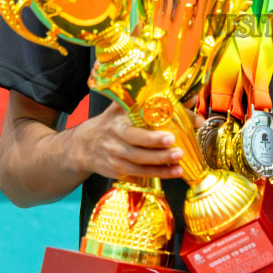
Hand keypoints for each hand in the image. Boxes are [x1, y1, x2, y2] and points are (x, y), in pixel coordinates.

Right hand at [65, 102, 182, 179]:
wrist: (83, 146)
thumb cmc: (111, 122)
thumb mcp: (123, 107)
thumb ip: (154, 102)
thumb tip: (189, 98)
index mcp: (118, 119)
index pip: (136, 123)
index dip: (151, 129)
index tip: (169, 133)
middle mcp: (115, 138)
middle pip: (136, 145)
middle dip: (156, 147)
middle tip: (177, 148)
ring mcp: (115, 156)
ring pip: (139, 163)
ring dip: (161, 165)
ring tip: (179, 164)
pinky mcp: (117, 171)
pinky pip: (139, 174)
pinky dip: (157, 174)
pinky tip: (173, 172)